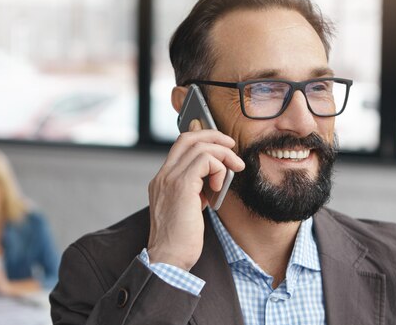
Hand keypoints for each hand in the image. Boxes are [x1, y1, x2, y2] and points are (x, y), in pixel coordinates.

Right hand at [147, 119, 244, 270]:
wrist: (168, 259)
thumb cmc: (180, 241)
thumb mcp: (187, 208)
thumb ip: (195, 190)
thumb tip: (214, 177)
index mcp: (162, 180)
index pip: (181, 145)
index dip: (202, 138)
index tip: (222, 146)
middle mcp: (163, 176)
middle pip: (188, 138)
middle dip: (214, 136)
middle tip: (232, 146)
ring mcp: (170, 179)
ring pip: (199, 147)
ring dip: (222, 155)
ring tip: (233, 170)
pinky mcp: (181, 186)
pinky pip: (205, 160)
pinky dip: (218, 167)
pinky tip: (220, 186)